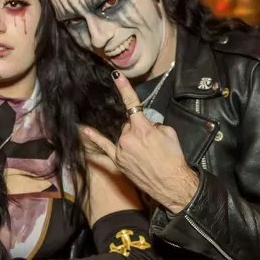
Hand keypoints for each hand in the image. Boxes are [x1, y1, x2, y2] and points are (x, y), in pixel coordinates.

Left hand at [83, 72, 198, 213]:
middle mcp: (128, 138)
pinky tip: (86, 130)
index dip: (124, 89)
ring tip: (145, 153)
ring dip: (131, 139)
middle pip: (128, 125)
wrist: (172, 183)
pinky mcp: (118, 162)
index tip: (116, 76)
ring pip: (122, 136)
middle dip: (137, 129)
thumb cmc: (173, 159)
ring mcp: (121, 150)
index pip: (132, 104)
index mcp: (142, 128)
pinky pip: (104, 147)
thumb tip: (147, 125)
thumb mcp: (169, 133)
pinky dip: (95, 138)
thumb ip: (154, 125)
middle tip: (151, 143)